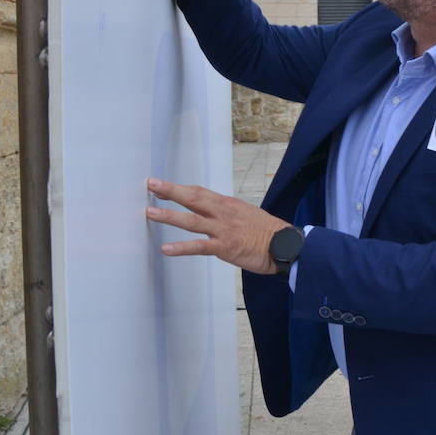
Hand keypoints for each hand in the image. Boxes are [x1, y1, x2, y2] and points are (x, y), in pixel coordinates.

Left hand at [146, 178, 287, 273]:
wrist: (285, 245)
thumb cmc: (267, 231)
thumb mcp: (246, 214)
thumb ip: (226, 213)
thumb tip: (211, 212)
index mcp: (228, 204)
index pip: (199, 192)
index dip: (179, 188)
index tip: (160, 185)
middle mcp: (223, 213)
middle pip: (193, 199)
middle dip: (170, 192)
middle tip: (151, 185)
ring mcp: (223, 230)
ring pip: (192, 221)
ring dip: (170, 216)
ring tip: (150, 213)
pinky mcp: (225, 247)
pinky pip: (200, 247)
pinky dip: (182, 248)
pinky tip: (166, 249)